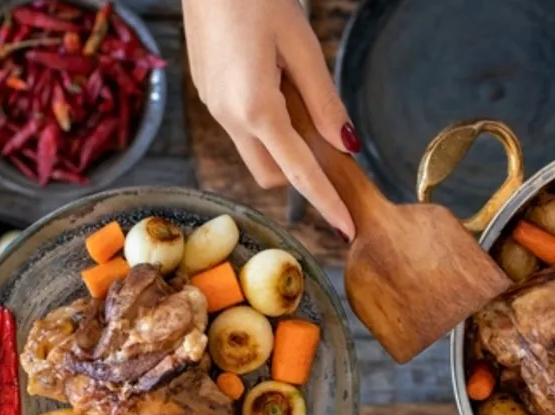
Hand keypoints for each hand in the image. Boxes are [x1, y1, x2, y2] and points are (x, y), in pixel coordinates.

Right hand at [184, 0, 356, 239]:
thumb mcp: (303, 48)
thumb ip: (325, 103)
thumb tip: (347, 147)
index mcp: (255, 108)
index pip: (298, 172)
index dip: (325, 201)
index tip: (346, 227)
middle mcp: (227, 116)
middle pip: (271, 173)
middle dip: (299, 169)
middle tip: (322, 130)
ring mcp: (212, 106)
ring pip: (254, 150)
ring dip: (280, 142)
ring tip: (291, 89)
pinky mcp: (207, 92)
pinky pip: (241, 126)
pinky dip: (264, 121)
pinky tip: (271, 79)